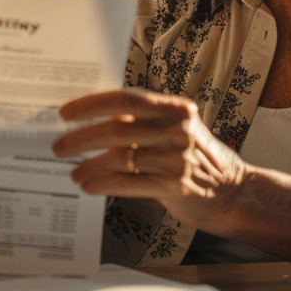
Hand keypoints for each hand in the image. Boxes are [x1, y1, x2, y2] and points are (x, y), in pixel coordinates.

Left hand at [52, 89, 246, 227]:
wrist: (232, 191)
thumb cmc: (194, 156)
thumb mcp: (174, 129)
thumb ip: (141, 121)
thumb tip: (90, 118)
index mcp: (174, 108)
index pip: (125, 99)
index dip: (91, 104)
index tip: (65, 113)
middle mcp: (177, 129)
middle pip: (117, 129)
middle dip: (81, 138)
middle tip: (58, 146)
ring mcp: (177, 159)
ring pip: (119, 158)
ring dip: (89, 165)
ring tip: (72, 171)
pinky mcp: (175, 187)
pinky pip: (128, 183)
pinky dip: (103, 183)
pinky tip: (88, 185)